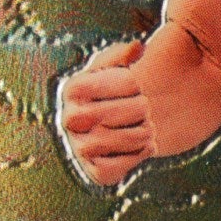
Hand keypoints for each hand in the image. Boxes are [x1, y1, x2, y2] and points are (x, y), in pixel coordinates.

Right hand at [57, 39, 155, 188]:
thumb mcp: (126, 65)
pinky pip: (104, 172)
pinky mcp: (94, 169)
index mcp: (74, 90)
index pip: (81, 86)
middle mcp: (70, 119)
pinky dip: (126, 162)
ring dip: (128, 137)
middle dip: (122, 114)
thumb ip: (127, 54)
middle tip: (149, 110)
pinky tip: (144, 148)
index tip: (138, 84)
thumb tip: (136, 47)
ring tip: (151, 130)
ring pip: (95, 144)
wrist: (140, 116)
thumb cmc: (129, 85)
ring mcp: (79, 146)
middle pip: (84, 117)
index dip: (112, 86)